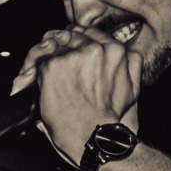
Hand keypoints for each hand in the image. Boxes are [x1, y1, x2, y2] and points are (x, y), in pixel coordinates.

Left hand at [26, 26, 144, 164]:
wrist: (94, 137)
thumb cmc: (111, 118)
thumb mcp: (133, 89)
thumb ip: (133, 65)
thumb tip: (131, 53)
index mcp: (114, 50)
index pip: (91, 33)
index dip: (81, 42)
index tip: (75, 51)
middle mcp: (93, 48)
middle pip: (71, 35)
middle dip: (65, 46)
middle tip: (61, 65)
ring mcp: (71, 56)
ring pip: (54, 45)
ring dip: (50, 57)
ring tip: (50, 76)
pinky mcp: (52, 66)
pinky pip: (40, 59)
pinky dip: (36, 70)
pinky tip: (40, 81)